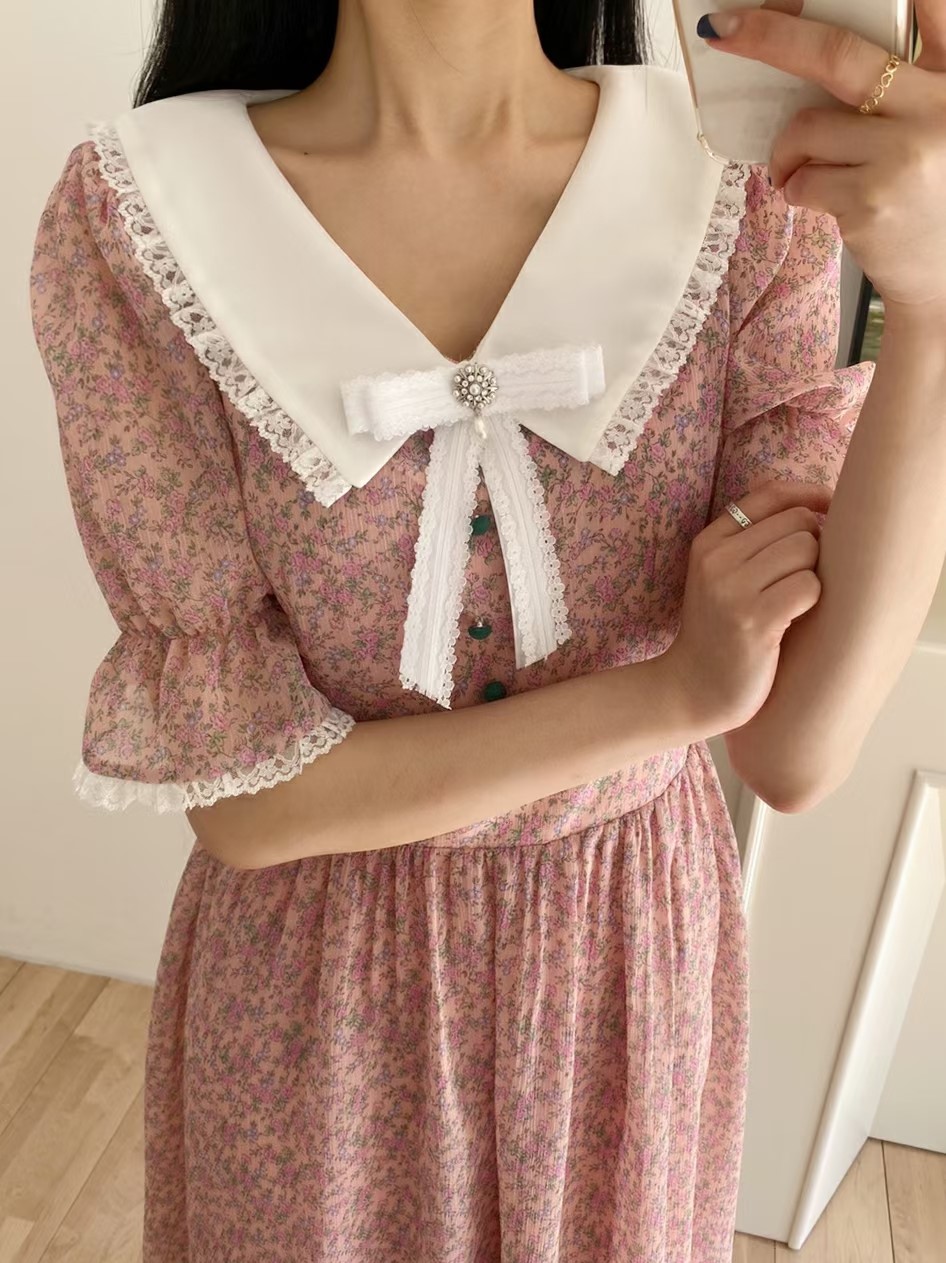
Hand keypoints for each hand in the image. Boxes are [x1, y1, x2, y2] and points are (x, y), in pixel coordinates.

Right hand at [662, 480, 831, 732]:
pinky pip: (809, 586)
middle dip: (812, 547)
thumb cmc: (719, 633)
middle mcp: (716, 559)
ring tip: (792, 602)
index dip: (809, 495)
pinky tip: (793, 620)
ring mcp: (732, 590)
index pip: (770, 494)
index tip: (830, 510)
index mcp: (708, 542)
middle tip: (799, 580)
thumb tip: (811, 503)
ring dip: (812, 575)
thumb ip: (751, 539)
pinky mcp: (754, 621)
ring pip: (806, 550)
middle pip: (797, 522)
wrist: (691, 691)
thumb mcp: (719, 577)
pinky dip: (811, 601)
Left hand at [697, 0, 945, 320]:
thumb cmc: (929, 191)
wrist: (945, 277)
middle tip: (726, 30)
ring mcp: (902, 155)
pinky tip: (825, 201)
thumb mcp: (933, 119)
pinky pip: (802, 180)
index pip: (930, 5)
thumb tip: (808, 51)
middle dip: (771, 36)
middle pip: (837, 54)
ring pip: (807, 128)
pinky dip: (797, 189)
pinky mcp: (870, 201)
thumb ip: (898, 83)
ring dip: (789, 151)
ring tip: (805, 170)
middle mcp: (935, 107)